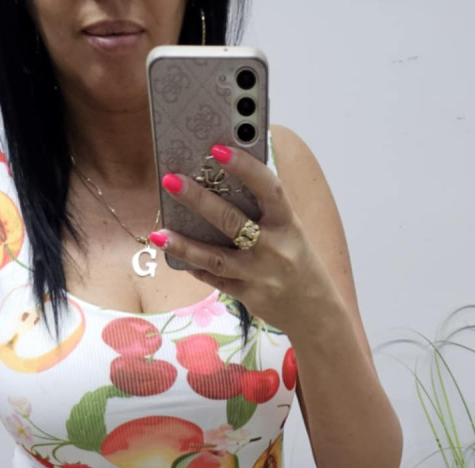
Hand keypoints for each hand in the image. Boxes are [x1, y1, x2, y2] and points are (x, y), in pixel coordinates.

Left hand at [153, 143, 331, 335]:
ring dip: (184, 245)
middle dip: (199, 199)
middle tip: (171, 180)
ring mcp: (259, 275)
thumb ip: (266, 208)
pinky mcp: (247, 296)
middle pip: (231, 221)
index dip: (245, 167)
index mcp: (289, 224)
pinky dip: (194, 266)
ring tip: (158, 234)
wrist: (315, 311)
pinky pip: (215, 279)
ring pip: (215, 257)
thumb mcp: (291, 230)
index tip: (218, 149)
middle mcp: (275, 249)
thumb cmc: (298, 260)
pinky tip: (175, 254)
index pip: (268, 189)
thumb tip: (227, 177)